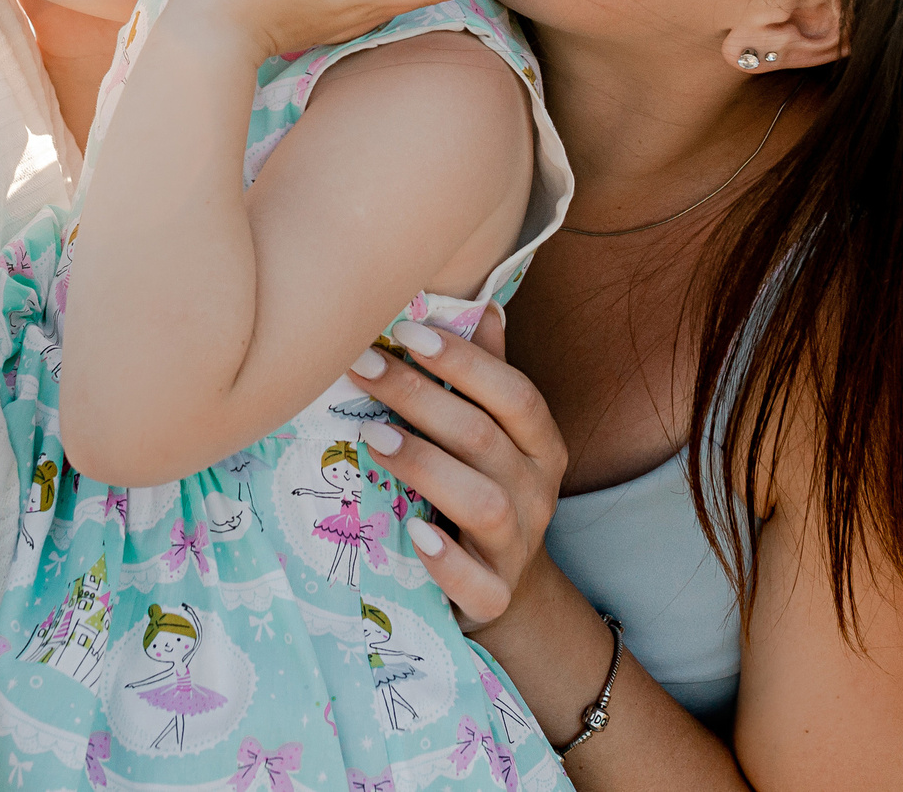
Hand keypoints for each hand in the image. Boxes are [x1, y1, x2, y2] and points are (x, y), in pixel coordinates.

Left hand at [349, 306, 569, 628]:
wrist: (504, 590)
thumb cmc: (483, 490)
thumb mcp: (494, 436)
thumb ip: (488, 376)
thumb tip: (484, 307)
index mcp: (541, 445)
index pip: (515, 393)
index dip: (464, 360)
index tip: (404, 332)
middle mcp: (539, 492)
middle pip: (484, 438)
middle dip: (419, 397)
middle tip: (361, 367)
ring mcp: (518, 547)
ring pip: (484, 503)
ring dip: (425, 465)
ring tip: (371, 436)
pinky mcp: (494, 597)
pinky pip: (478, 584)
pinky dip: (447, 561)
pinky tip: (413, 533)